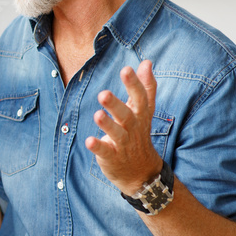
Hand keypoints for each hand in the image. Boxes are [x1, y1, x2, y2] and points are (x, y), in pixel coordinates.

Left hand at [84, 61, 163, 193]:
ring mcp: (123, 144)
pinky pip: (105, 152)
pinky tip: (89, 141)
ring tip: (97, 114)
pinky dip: (98, 147)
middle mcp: (133, 129)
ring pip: (117, 134)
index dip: (134, 84)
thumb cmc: (139, 135)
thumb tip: (146, 63)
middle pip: (127, 115)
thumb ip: (146, 87)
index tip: (127, 69)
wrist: (142, 173)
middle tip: (103, 94)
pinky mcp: (112, 157)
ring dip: (107, 125)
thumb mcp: (144, 112)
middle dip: (116, 105)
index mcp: (140, 115)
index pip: (141, 98)